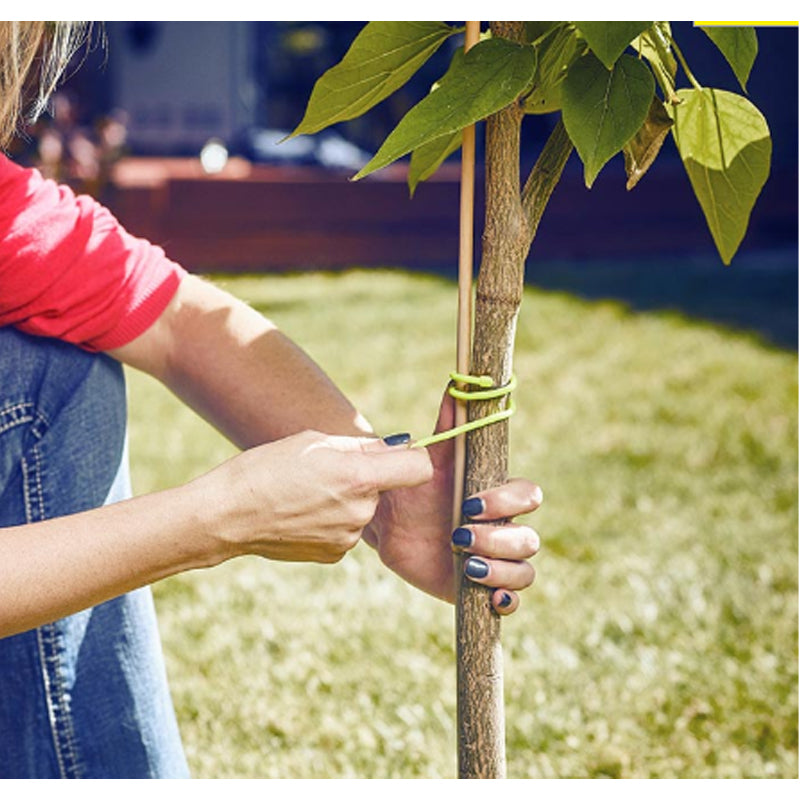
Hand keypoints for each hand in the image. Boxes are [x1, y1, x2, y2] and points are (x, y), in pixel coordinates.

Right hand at [201, 430, 432, 563]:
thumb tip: (394, 447)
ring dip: (347, 499)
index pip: (419, 468)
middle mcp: (360, 510)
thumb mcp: (314, 442)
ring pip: (364, 508)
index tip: (397, 454)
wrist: (228, 515)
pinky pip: (347, 529)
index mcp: (358, 477)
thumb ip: (361, 447)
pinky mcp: (335, 555)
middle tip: (327, 471)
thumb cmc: (267, 468)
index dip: (411, 458)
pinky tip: (302, 513)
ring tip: (307, 493)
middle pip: (386, 488)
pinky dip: (333, 520)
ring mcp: (348, 537)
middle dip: (366, 477)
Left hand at [364, 391, 541, 613]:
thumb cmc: (415, 487)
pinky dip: (507, 601)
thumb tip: (458, 381)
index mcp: (499, 495)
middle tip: (458, 536)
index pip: (529, 496)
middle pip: (530, 539)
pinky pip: (513, 601)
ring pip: (526, 571)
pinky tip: (488, 596)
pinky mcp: (483, 588)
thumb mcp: (430, 457)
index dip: (507, 502)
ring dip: (501, 570)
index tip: (470, 502)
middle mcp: (505, 528)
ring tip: (466, 564)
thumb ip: (448, 423)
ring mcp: (497, 560)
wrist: (391, 524)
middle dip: (498, 539)